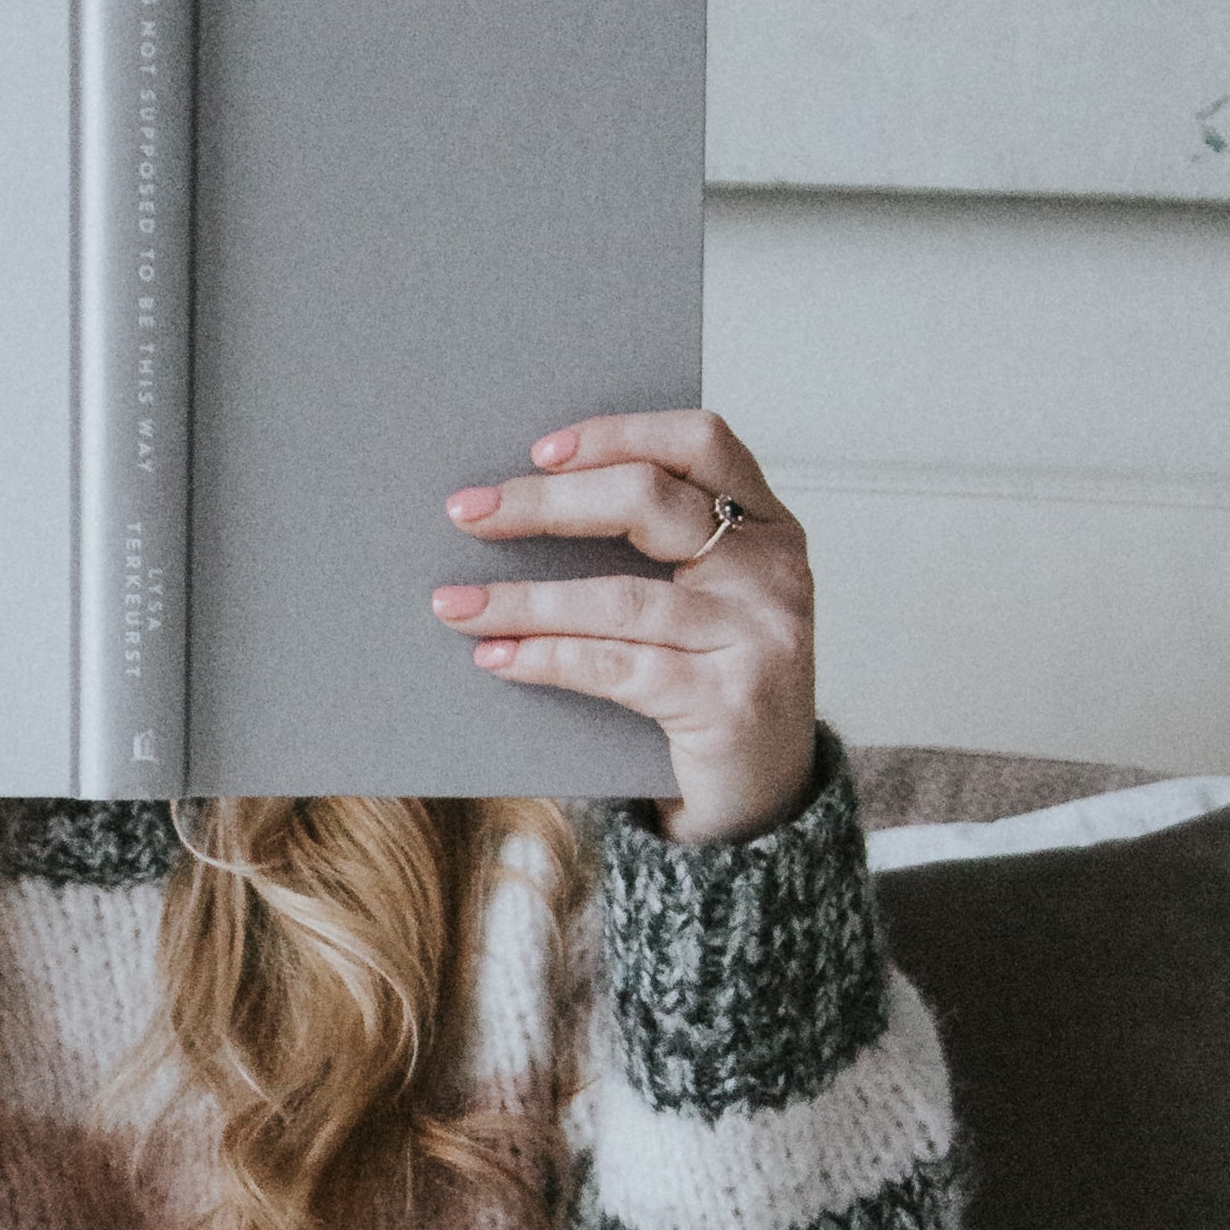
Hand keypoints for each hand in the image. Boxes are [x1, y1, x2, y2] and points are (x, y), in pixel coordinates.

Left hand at [430, 408, 818, 844]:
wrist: (765, 795)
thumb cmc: (711, 681)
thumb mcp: (700, 601)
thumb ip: (650, 551)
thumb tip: (513, 508)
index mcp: (767, 524)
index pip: (699, 442)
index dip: (617, 434)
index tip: (539, 451)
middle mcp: (773, 570)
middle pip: (648, 501)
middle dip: (545, 504)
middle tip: (467, 513)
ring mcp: (759, 636)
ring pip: (618, 597)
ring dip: (522, 599)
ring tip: (455, 604)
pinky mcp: (729, 703)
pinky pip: (616, 667)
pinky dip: (546, 658)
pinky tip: (498, 657)